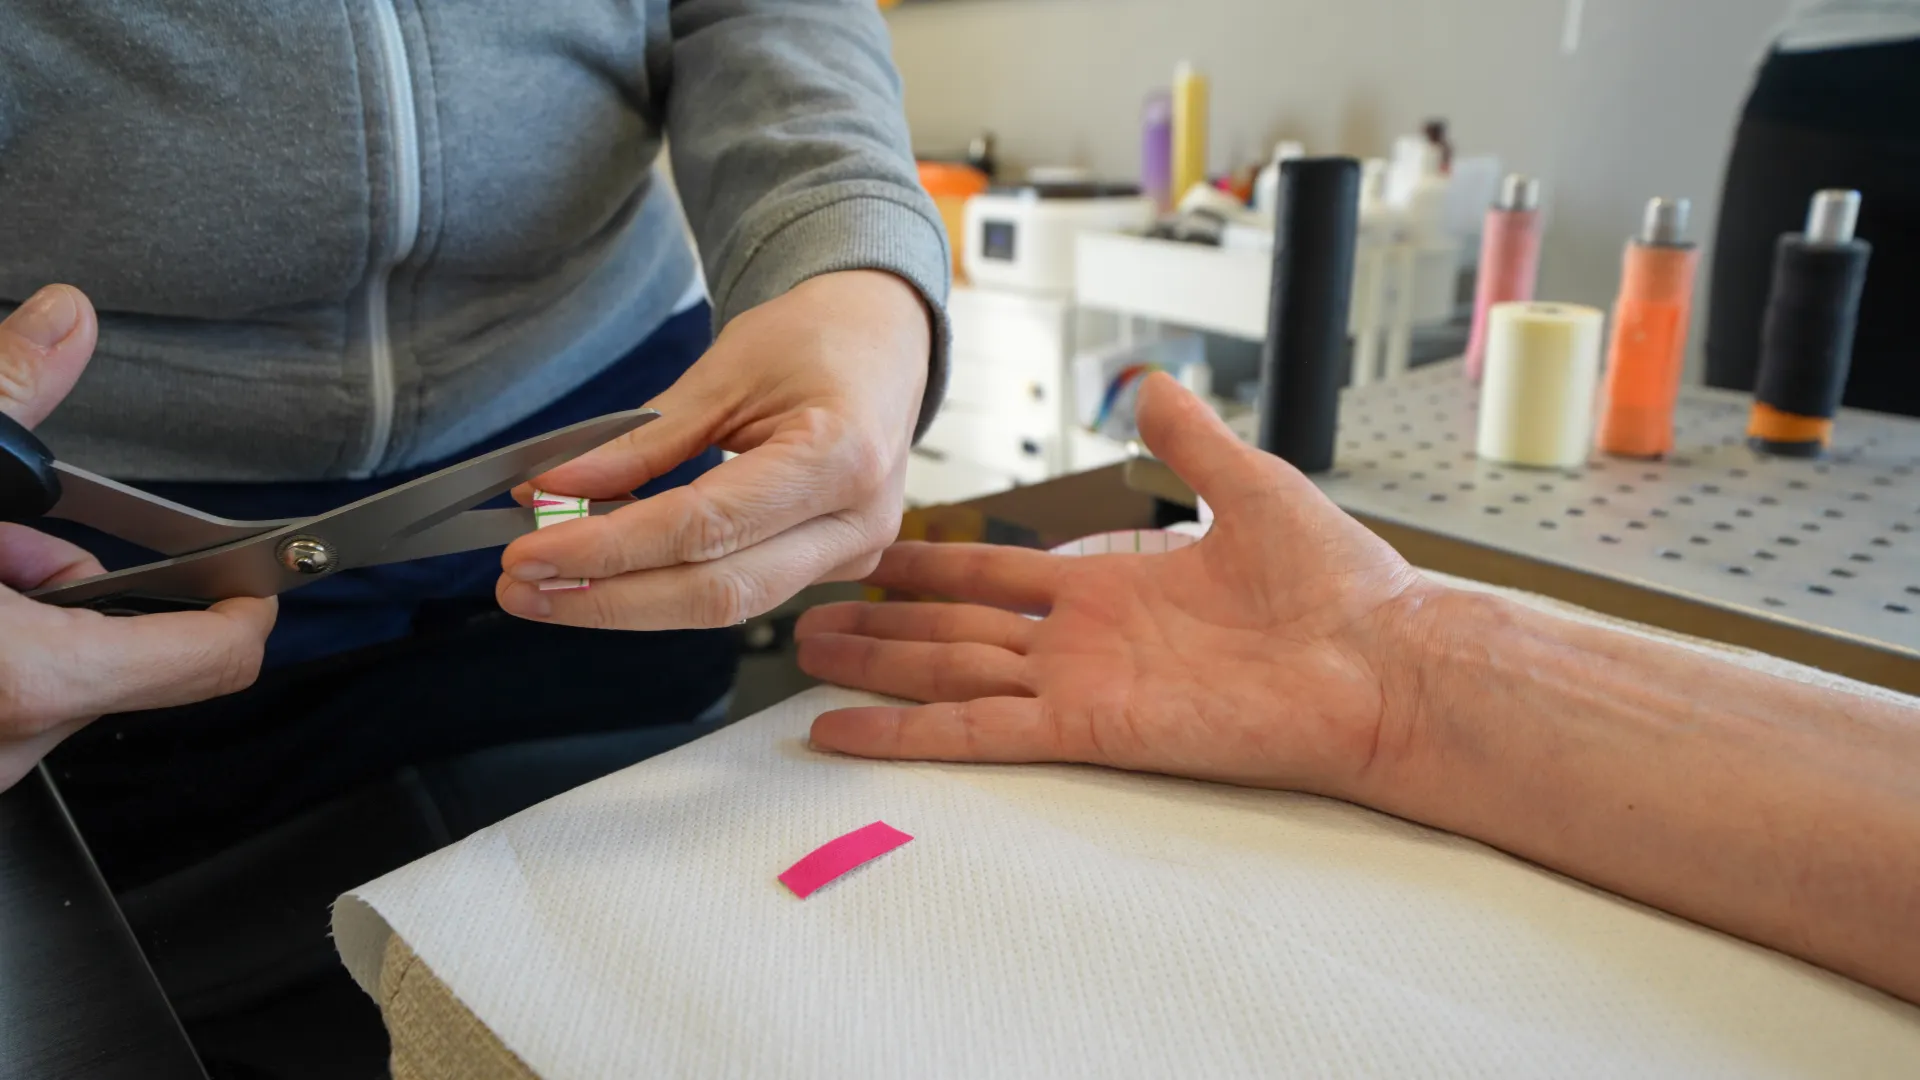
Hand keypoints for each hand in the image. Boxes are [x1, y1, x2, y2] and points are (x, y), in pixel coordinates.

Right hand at [0, 285, 275, 793]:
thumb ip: (4, 398)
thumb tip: (62, 324)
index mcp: (27, 678)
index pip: (210, 662)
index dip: (246, 610)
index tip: (257, 581)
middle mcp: (2, 744)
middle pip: (111, 658)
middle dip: (73, 587)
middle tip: (7, 538)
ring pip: (39, 679)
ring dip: (14, 615)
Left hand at [496, 270, 931, 628]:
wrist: (887, 340)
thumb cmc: (819, 338)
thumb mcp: (724, 371)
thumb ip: (641, 440)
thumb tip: (554, 489)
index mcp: (840, 455)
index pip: (705, 526)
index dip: (609, 548)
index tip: (531, 550)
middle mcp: (857, 520)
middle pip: (717, 592)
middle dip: (608, 598)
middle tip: (524, 587)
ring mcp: (853, 552)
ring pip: (727, 607)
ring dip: (628, 602)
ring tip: (548, 587)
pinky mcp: (832, 566)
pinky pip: (740, 592)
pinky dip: (666, 585)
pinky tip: (606, 572)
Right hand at [794, 372, 1445, 801]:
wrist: (1382, 662)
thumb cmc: (1339, 586)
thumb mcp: (1251, 485)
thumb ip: (1189, 443)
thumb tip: (1153, 384)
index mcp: (1115, 588)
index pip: (999, 581)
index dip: (934, 573)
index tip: (878, 560)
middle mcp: (1085, 643)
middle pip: (955, 633)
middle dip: (882, 628)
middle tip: (813, 620)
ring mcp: (1080, 688)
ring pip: (949, 678)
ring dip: (877, 671)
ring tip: (808, 659)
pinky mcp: (1087, 729)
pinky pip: (976, 733)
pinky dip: (905, 735)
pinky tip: (844, 732)